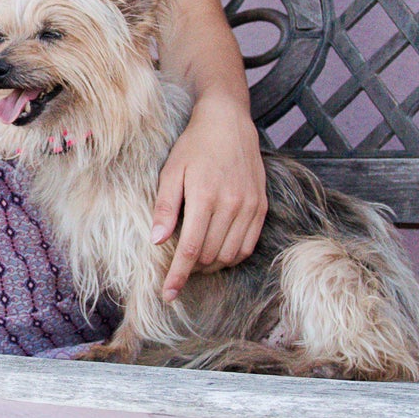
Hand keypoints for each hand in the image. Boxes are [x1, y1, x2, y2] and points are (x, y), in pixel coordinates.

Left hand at [150, 95, 266, 301]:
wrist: (229, 122)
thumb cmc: (194, 145)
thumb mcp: (171, 171)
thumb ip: (165, 207)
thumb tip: (157, 241)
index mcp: (205, 196)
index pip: (189, 249)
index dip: (177, 276)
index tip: (167, 295)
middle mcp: (231, 204)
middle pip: (210, 256)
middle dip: (191, 269)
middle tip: (177, 267)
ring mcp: (250, 206)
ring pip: (230, 255)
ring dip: (211, 264)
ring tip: (195, 259)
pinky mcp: (261, 206)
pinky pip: (248, 245)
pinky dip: (231, 256)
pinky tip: (217, 251)